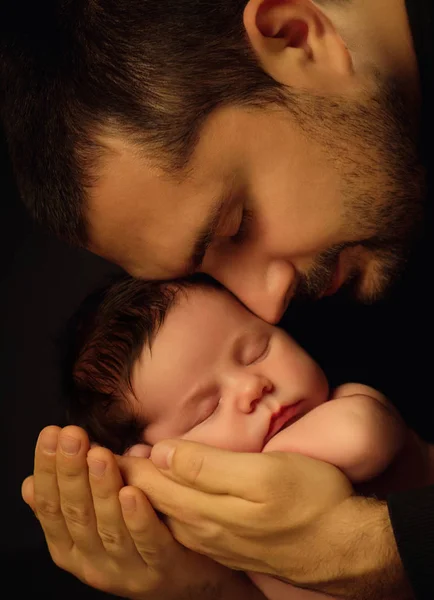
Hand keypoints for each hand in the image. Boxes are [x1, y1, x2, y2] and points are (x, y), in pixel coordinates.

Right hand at [22, 426, 243, 599]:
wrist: (185, 574)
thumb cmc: (135, 534)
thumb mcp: (95, 520)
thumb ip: (69, 502)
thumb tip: (30, 484)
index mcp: (71, 548)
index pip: (51, 507)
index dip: (49, 471)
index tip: (51, 434)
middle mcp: (92, 563)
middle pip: (77, 515)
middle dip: (71, 472)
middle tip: (72, 435)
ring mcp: (127, 570)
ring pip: (109, 528)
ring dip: (102, 489)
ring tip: (99, 455)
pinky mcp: (161, 570)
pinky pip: (148, 543)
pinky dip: (137, 518)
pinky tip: (132, 492)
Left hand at [118, 440, 410, 598]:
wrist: (346, 548)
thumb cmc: (312, 502)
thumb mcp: (264, 474)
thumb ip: (210, 467)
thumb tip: (164, 453)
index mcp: (206, 508)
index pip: (150, 482)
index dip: (122, 463)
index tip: (93, 447)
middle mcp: (203, 529)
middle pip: (152, 501)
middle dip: (120, 480)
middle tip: (90, 458)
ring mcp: (216, 541)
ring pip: (164, 514)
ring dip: (138, 494)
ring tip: (117, 474)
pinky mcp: (229, 545)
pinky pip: (183, 525)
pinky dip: (162, 508)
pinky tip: (162, 499)